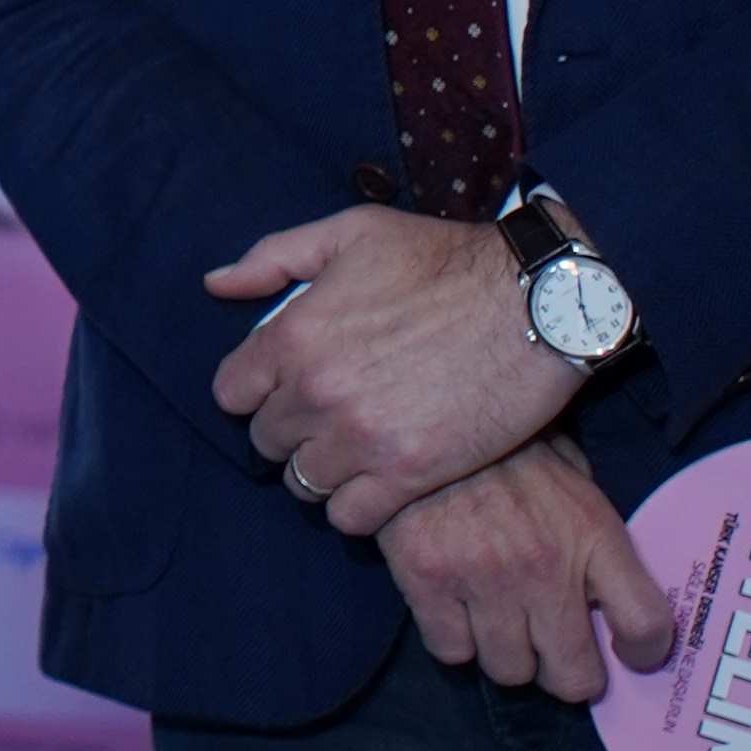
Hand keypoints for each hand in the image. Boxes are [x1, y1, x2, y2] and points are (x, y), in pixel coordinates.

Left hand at [208, 203, 584, 531]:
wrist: (535, 303)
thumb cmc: (444, 260)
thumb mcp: (351, 233)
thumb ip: (273, 258)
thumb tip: (215, 285)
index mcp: (293, 336)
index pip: (232, 393)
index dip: (257, 390)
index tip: (289, 384)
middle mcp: (315, 394)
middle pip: (267, 442)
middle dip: (292, 429)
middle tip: (330, 415)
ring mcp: (360, 440)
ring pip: (304, 483)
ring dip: (323, 469)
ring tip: (356, 449)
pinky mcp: (408, 475)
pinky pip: (350, 517)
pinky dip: (358, 505)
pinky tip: (380, 479)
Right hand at [372, 439, 675, 705]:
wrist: (426, 408)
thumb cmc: (510, 448)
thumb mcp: (575, 478)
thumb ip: (594, 537)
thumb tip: (609, 599)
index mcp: (592, 535)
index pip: (645, 625)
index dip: (643, 653)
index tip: (628, 654)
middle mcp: (544, 567)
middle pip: (572, 677)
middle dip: (566, 672)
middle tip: (553, 651)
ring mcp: (484, 580)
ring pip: (508, 671)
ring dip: (506, 653)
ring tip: (498, 620)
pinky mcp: (428, 583)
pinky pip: (452, 652)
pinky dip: (454, 637)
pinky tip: (455, 605)